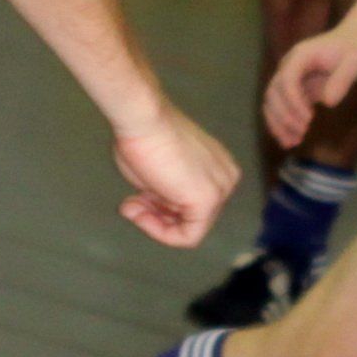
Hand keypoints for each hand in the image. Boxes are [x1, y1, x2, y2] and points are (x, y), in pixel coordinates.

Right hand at [112, 104, 238, 247]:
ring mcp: (221, 190)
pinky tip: (140, 214)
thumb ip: (163, 193)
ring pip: (191, 230)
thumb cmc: (143, 137)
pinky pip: (188, 236)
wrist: (142, 119)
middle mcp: (226, 179)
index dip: (160, 208)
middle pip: (192, 217)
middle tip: (130, 204)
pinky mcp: (208, 200)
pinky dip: (161, 233)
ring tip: (131, 206)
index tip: (135, 198)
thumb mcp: (156, 173)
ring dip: (154, 224)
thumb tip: (151, 207)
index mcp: (218, 168)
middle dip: (157, 215)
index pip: (192, 204)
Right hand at [266, 21, 356, 148]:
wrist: (356, 39)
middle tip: (301, 135)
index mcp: (300, 56)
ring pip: (273, 103)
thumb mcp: (356, 61)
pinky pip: (282, 108)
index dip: (293, 102)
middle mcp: (289, 66)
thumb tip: (328, 103)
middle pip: (274, 93)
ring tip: (292, 143)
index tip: (308, 120)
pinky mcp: (297, 89)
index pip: (286, 80)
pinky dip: (283, 124)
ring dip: (279, 124)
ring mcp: (291, 78)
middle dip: (284, 116)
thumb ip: (343, 79)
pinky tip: (291, 140)